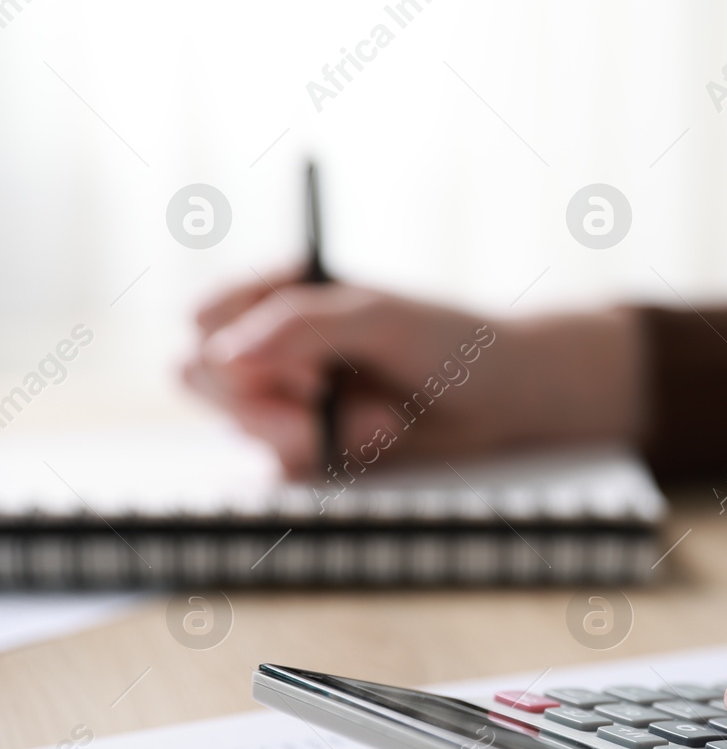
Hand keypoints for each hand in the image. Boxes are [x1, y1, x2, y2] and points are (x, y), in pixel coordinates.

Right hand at [184, 272, 643, 477]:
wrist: (504, 397)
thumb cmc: (452, 341)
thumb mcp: (381, 319)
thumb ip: (302, 326)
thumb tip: (223, 354)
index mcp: (279, 288)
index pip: (205, 318)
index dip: (238, 352)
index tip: (312, 372)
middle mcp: (270, 337)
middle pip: (201, 376)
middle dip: (266, 404)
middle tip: (325, 405)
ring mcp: (283, 390)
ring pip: (240, 424)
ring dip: (309, 432)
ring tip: (382, 420)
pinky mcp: (304, 438)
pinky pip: (276, 460)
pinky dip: (325, 456)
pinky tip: (378, 437)